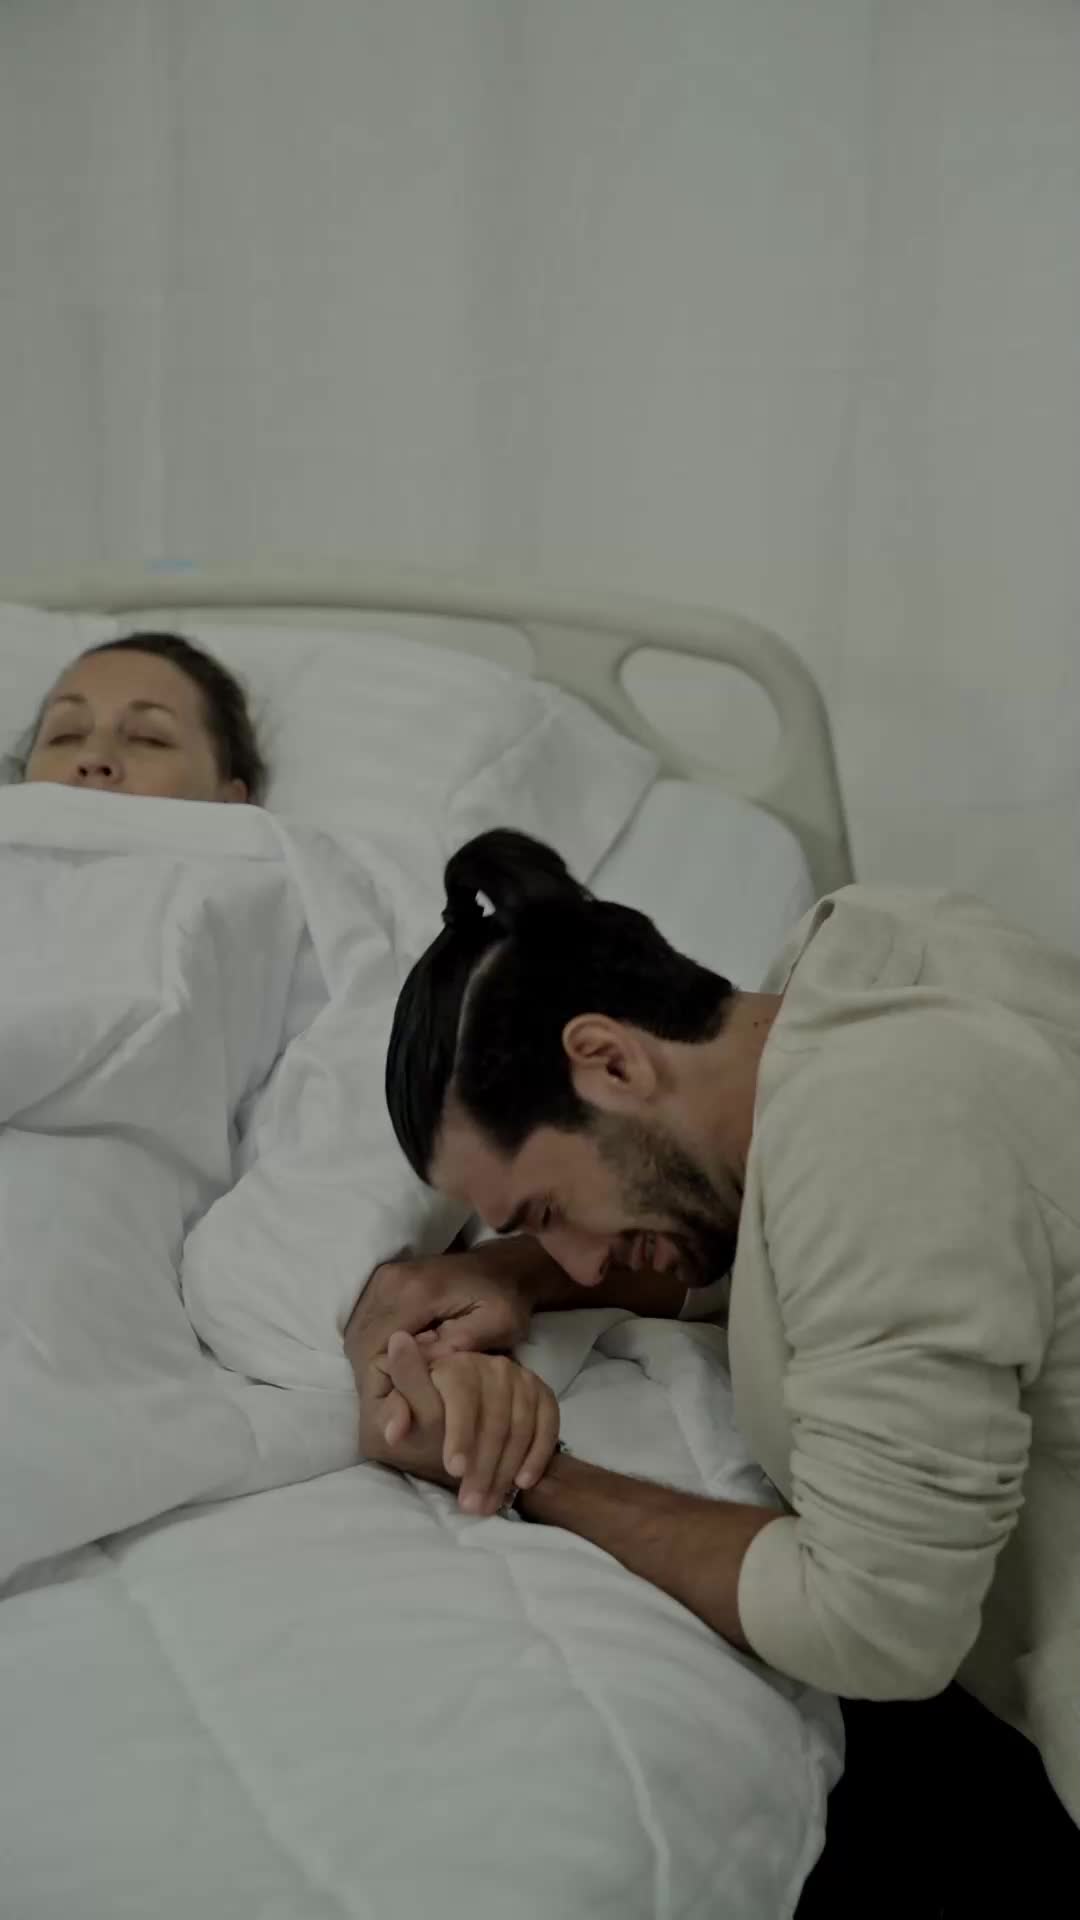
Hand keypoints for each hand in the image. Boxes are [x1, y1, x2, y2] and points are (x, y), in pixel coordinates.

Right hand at [345, 1241, 548, 1446]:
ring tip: (393, 1394)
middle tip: (394, 1411)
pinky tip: (393, 1370)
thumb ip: (460, 1346)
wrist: (500, 1264)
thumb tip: (420, 1371)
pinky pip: (364, 1324)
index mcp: (416, 1292)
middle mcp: (389, 1282)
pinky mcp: (381, 1283)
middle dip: (372, 1382)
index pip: (376, 1349)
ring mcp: (381, 1279)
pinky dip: (372, 1351)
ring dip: (369, 1368)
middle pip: (360, 1344)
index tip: (395, 1418)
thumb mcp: (499, 1324)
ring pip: (357, 1336)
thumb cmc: (505, 1297)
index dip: (381, 1388)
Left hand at [362, 1331, 559, 1515]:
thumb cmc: (421, 1405)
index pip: (462, 1397)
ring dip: (506, 1470)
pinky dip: (537, 1454)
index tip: (454, 1469)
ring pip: (520, 1427)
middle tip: (470, 1504)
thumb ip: (394, 1413)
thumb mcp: (398, 1404)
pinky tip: (522, 1482)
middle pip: (494, 1420)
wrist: (454, 1397)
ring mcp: (521, 1379)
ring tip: (488, 1504)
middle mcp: (492, 1366)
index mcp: (454, 1364)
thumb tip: (394, 1431)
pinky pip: (548, 1424)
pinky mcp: (542, 1394)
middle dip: (482, 1467)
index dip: (459, 1434)